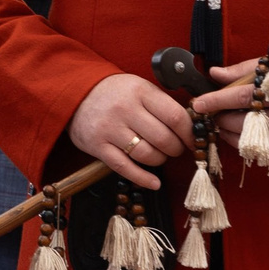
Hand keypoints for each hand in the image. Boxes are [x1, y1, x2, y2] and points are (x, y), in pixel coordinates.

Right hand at [70, 74, 195, 189]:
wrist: (76, 93)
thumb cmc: (115, 93)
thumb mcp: (139, 87)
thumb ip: (162, 103)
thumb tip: (190, 126)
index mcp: (140, 92)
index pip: (175, 117)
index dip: (189, 133)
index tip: (192, 140)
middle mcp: (125, 109)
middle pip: (163, 139)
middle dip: (175, 149)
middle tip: (175, 149)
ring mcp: (110, 129)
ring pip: (147, 155)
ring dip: (160, 160)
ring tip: (159, 156)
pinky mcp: (98, 146)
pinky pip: (125, 168)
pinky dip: (143, 178)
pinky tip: (154, 182)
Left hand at [192, 56, 268, 158]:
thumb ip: (245, 69)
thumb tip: (214, 74)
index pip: (245, 95)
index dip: (218, 99)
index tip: (198, 102)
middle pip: (244, 122)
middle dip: (222, 118)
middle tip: (213, 112)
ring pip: (250, 143)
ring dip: (230, 133)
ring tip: (226, 121)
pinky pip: (260, 156)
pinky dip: (245, 146)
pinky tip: (242, 135)